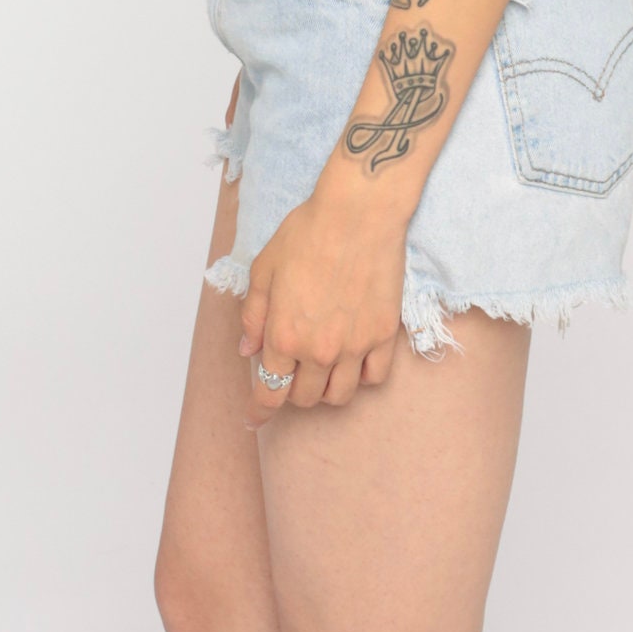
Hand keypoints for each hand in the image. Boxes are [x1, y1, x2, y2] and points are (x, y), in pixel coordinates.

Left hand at [237, 188, 406, 424]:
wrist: (359, 212)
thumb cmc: (308, 232)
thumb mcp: (264, 268)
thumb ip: (253, 315)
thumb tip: (249, 350)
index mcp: (284, 335)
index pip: (269, 392)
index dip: (259, 412)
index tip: (254, 419)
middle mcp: (318, 349)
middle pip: (303, 397)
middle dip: (291, 390)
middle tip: (292, 371)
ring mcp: (354, 345)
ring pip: (338, 395)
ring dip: (325, 389)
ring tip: (322, 369)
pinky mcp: (383, 334)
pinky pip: (373, 378)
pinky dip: (361, 377)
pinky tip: (354, 361)